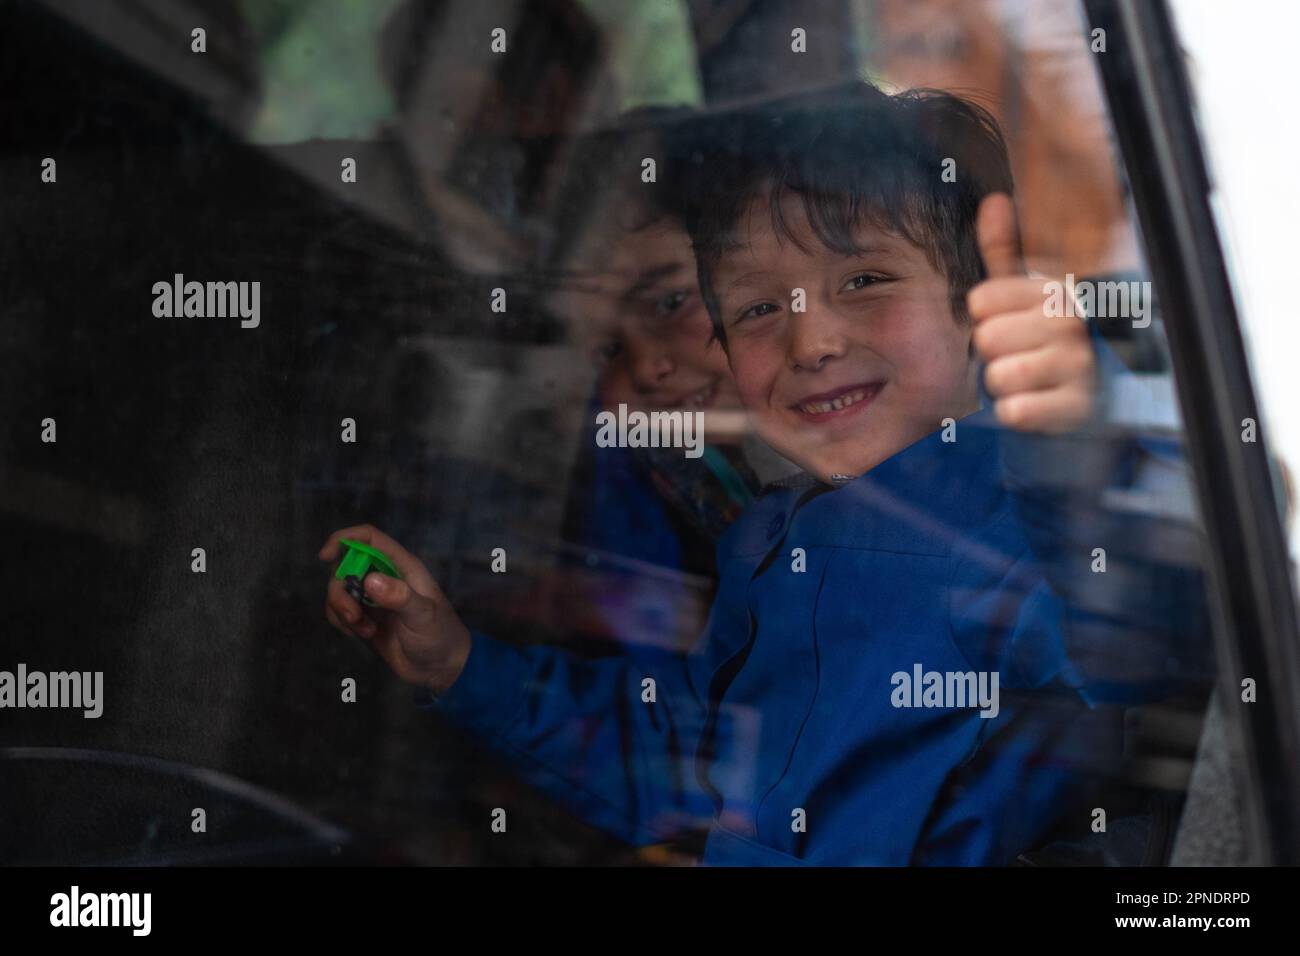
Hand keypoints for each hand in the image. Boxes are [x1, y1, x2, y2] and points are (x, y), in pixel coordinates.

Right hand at [319, 525, 470, 694]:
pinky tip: (362, 634)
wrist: (441, 668)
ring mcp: (373, 598)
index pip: (369, 539)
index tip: (325, 556)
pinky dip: (342, 622)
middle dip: (340, 590)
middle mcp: (386, 577)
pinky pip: (340, 611)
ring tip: (365, 630)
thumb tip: (369, 580)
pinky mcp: (365, 618)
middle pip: (346, 566)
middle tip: (353, 616)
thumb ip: (400, 597)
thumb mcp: (423, 615)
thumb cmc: (440, 636)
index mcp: (402, 567)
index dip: (345, 539)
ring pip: (340, 590)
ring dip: (342, 610)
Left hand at [967, 193, 1096, 433]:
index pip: (981, 300)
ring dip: (1002, 386)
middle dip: (991, 354)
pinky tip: (1033, 403)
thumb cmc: (1047, 340)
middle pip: (986, 338)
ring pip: (998, 376)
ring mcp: (1078, 366)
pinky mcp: (1078, 407)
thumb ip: (1004, 251)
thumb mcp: (1027, 293)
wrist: (1093, 393)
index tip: (1006, 323)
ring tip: (1026, 381)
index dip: (984, 318)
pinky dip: (1015, 413)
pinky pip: (1016, 411)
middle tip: (1017, 355)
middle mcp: (1070, 323)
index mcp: (1054, 291)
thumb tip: (994, 201)